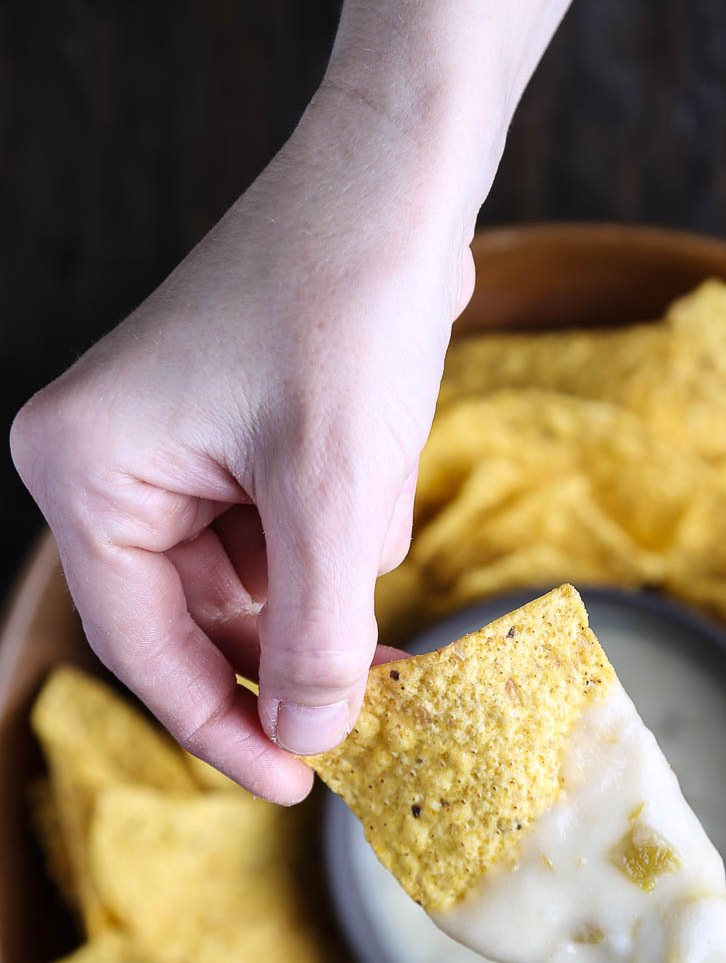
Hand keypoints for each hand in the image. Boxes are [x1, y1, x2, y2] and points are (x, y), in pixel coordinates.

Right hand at [11, 84, 481, 801]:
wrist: (402, 175)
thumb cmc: (347, 303)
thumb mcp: (335, 492)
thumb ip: (319, 632)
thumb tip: (315, 740)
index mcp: (86, 470)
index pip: (146, 647)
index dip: (225, 728)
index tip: (301, 787)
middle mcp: (109, 463)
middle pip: (202, 620)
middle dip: (301, 639)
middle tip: (390, 696)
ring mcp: (172, 448)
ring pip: (259, 580)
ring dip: (333, 565)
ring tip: (371, 473)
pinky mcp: (233, 434)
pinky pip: (287, 529)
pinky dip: (342, 519)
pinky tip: (374, 446)